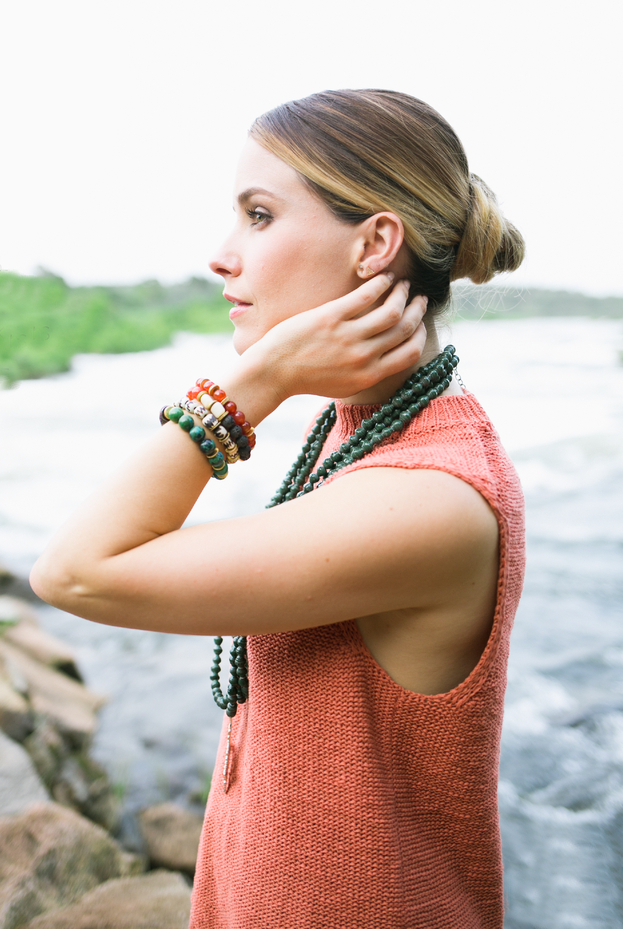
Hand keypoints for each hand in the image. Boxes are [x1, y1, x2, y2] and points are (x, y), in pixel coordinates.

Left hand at [241, 274, 427, 403]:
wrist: (274, 372)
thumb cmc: (306, 378)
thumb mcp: (342, 385)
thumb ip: (365, 373)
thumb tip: (385, 358)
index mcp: (369, 376)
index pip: (410, 353)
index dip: (420, 335)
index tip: (419, 323)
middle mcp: (363, 357)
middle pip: (405, 328)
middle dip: (417, 310)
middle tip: (419, 298)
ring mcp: (348, 337)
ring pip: (391, 310)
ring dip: (402, 293)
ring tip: (403, 284)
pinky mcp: (331, 317)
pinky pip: (366, 296)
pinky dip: (381, 284)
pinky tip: (384, 277)